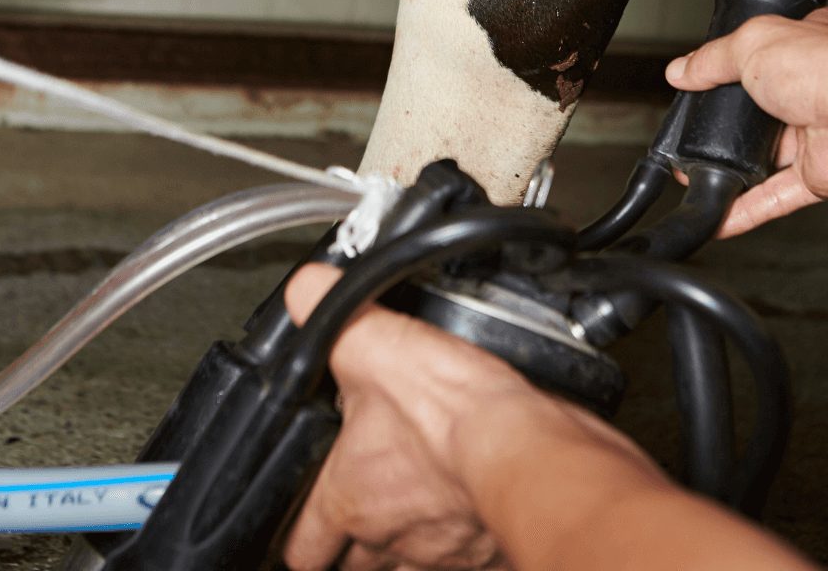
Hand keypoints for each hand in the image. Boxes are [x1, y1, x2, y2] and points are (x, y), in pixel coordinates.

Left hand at [282, 265, 650, 570]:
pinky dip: (465, 541)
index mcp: (349, 495)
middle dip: (355, 542)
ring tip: (421, 506)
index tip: (306, 518)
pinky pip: (465, 561)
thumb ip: (330, 309)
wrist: (527, 444)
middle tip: (366, 505)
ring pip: (408, 567)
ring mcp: (440, 553)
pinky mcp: (486, 554)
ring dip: (409, 544)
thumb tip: (305, 285)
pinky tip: (472, 503)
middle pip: (353, 564)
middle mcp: (389, 536)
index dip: (300, 530)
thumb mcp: (376, 340)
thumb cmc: (453, 408)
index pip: (301, 545)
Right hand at [665, 7, 827, 235]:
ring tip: (694, 171)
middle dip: (732, 119)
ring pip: (768, 155)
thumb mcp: (754, 43)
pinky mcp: (819, 174)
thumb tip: (683, 70)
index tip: (707, 71)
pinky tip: (720, 213)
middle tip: (697, 126)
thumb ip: (713, 58)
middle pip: (765, 104)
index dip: (740, 56)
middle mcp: (819, 86)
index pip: (769, 46)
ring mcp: (819, 132)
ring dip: (733, 166)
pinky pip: (776, 196)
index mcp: (813, 41)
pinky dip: (746, 209)